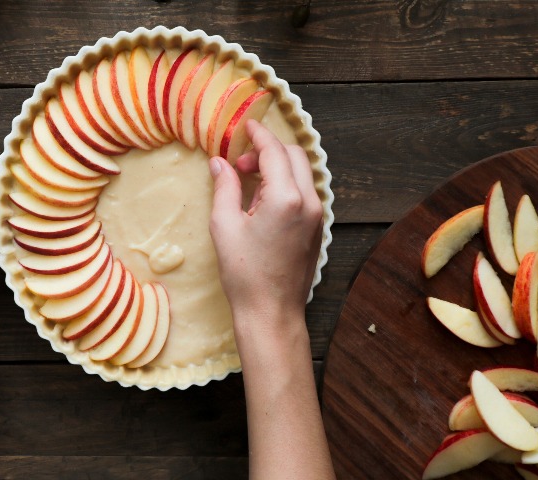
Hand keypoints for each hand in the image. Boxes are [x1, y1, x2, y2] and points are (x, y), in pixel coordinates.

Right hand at [208, 121, 334, 479]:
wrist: (271, 312)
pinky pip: (306, 192)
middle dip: (269, 150)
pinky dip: (287, 184)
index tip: (246, 126)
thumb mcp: (225, 226)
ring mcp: (318, 216)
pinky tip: (263, 200)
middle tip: (240, 163)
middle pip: (294, 156)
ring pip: (302, 173)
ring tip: (249, 183)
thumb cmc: (244, 273)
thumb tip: (220, 163)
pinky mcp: (318, 229)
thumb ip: (225, 187)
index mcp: (286, 198)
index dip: (258, 135)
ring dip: (278, 167)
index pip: (275, 151)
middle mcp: (310, 202)